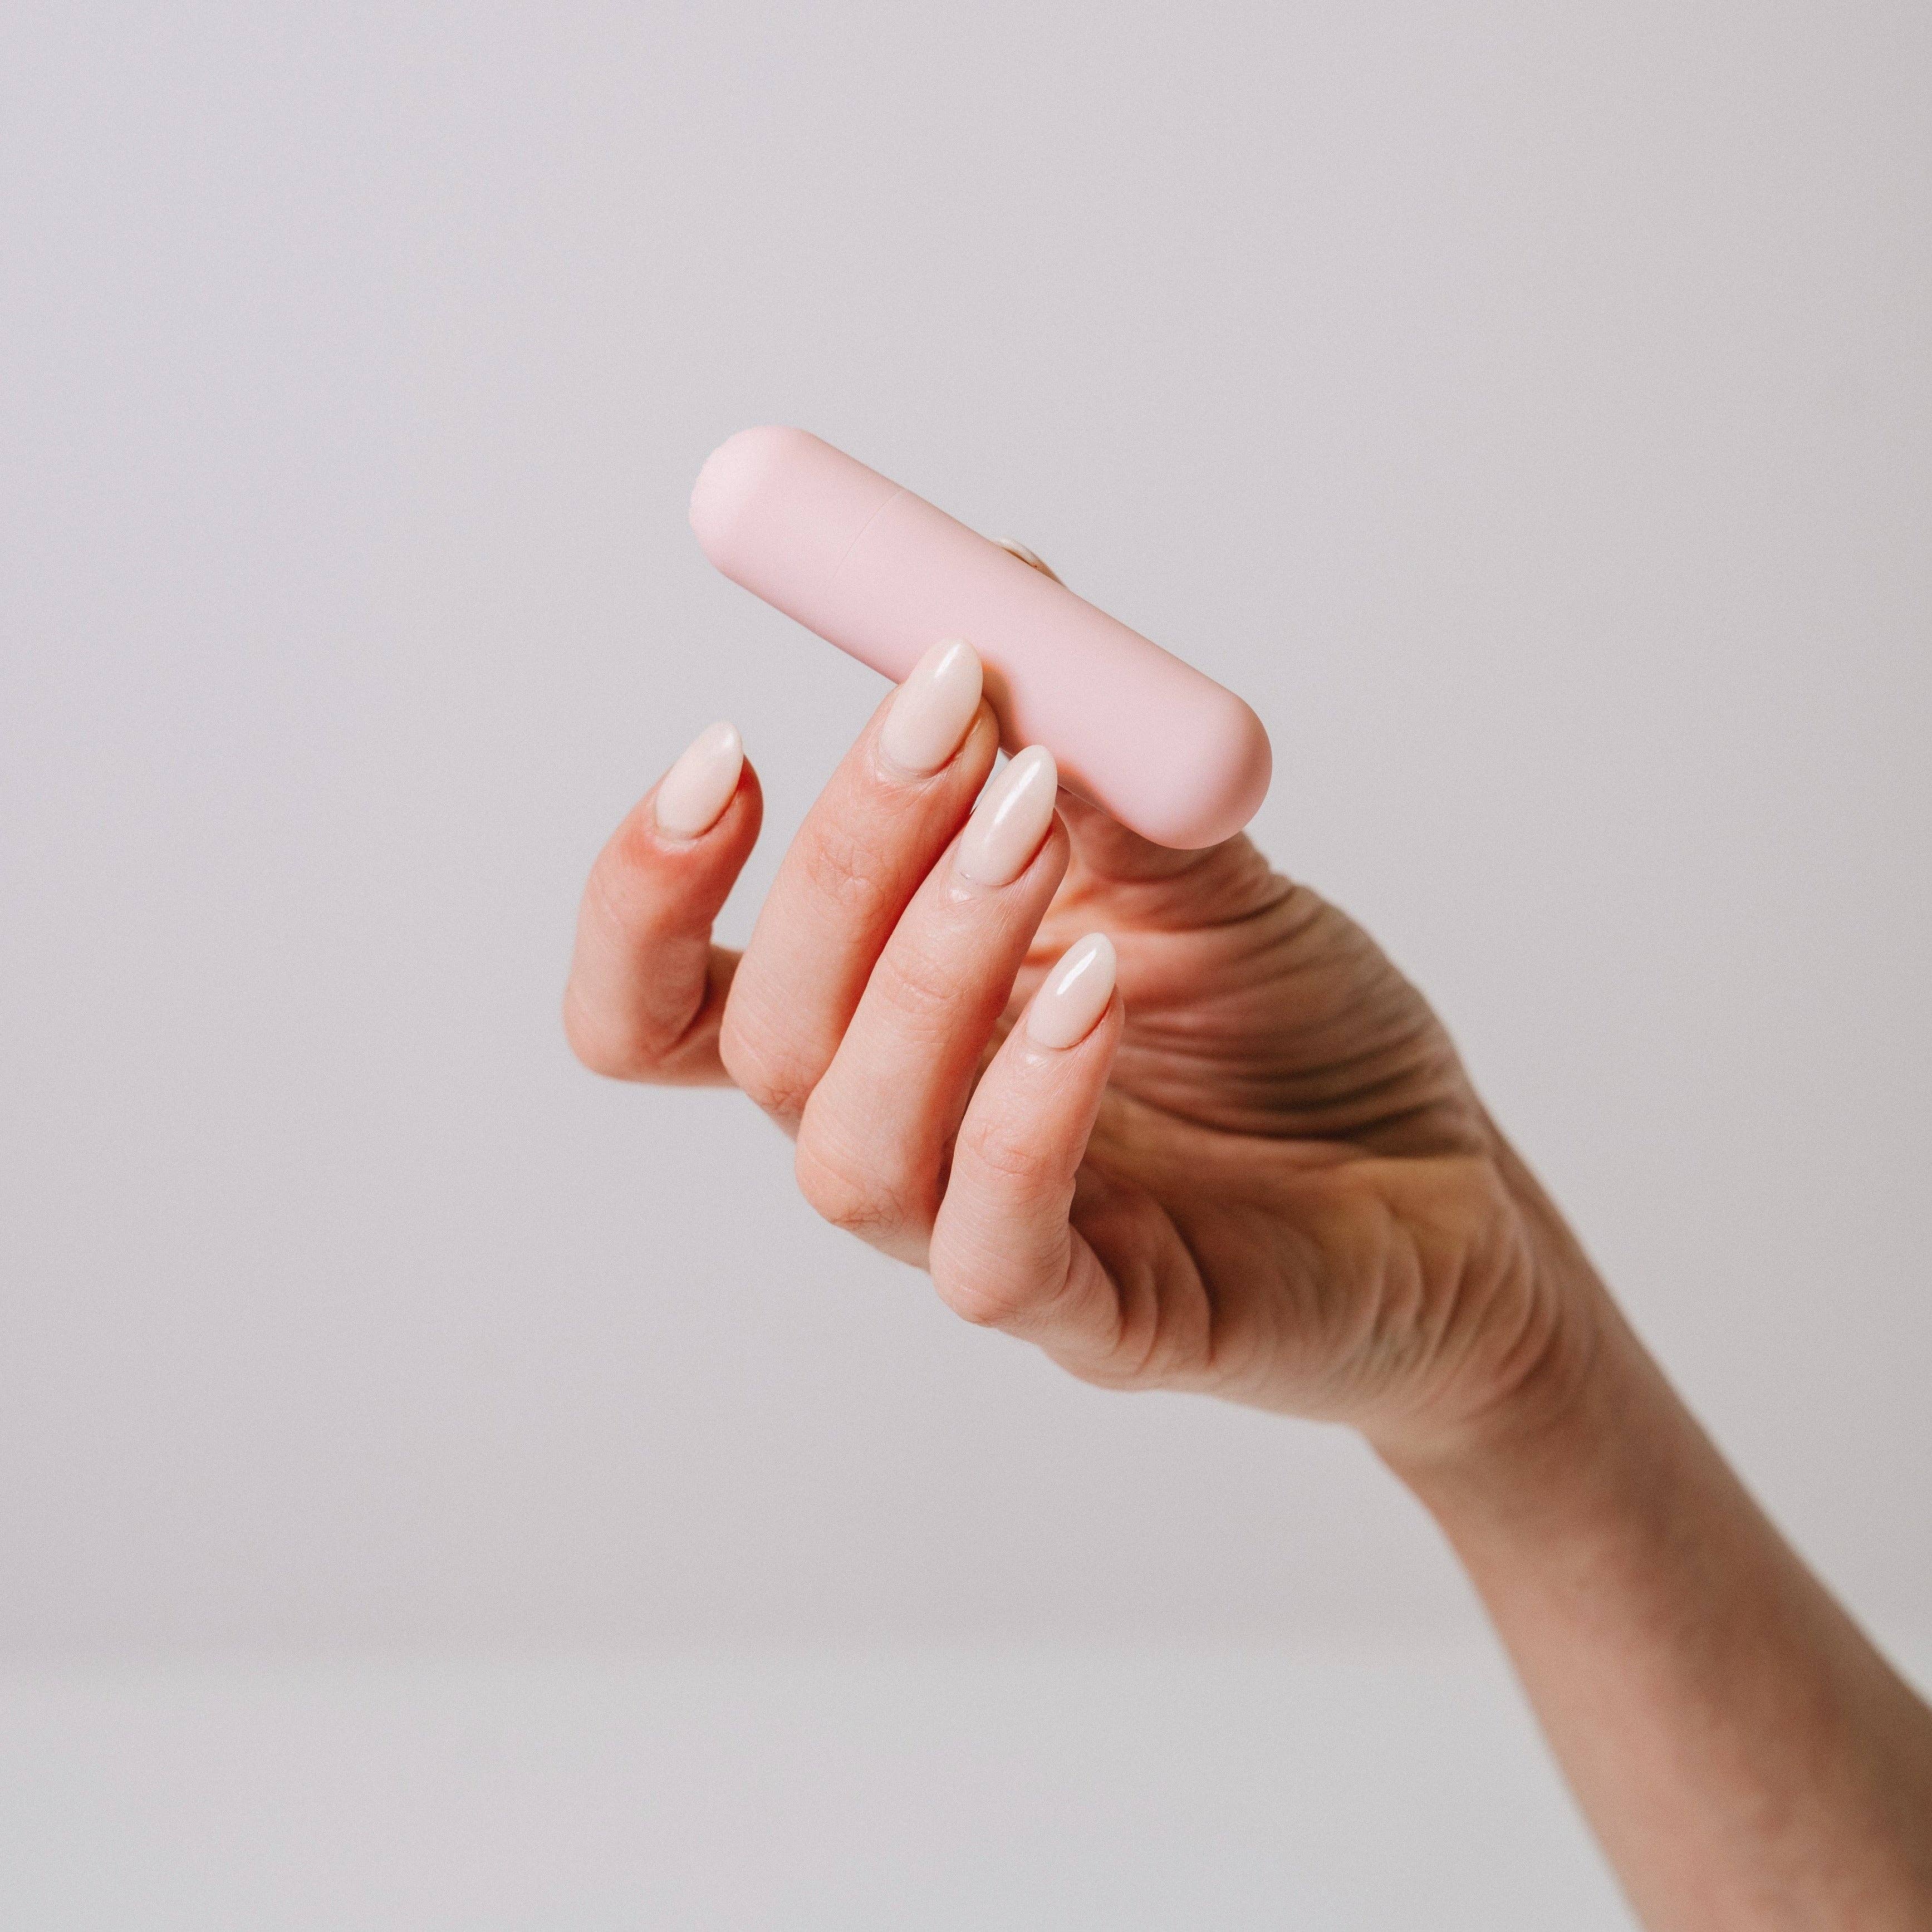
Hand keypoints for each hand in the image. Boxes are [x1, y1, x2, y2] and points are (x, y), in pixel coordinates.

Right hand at [564, 638, 1596, 1462]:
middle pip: (765, 1033)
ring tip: (1033, 822)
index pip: (663, 1004)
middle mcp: (899, 1136)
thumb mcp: (1188, 864)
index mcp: (875, 1032)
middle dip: (840, 859)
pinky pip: (994, 1245)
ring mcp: (979, 1240)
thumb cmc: (1290, 1032)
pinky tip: (1093, 988)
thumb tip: (998, 587)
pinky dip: (1025, 1106)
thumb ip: (1087, 752)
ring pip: (849, 1145)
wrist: (1445, 1188)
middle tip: (947, 710)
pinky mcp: (1094, 1322)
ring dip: (927, 966)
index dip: (642, 893)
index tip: (721, 748)